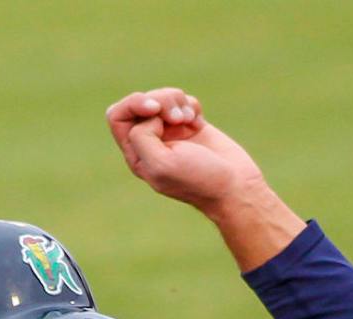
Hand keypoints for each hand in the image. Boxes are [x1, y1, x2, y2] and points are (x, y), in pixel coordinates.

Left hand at [104, 88, 263, 211]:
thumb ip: (141, 136)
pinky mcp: (191, 125)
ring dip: (177, 101)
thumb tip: (150, 115)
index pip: (117, 116)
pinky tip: (199, 122)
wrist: (235, 186)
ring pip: (162, 98)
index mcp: (136, 155)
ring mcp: (171, 133)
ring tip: (189, 119)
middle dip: (160, 100)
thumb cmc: (199, 179)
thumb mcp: (161, 163)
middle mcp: (151, 142)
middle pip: (140, 102)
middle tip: (178, 117)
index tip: (155, 109)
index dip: (133, 104)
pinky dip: (191, 105)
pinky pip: (183, 100)